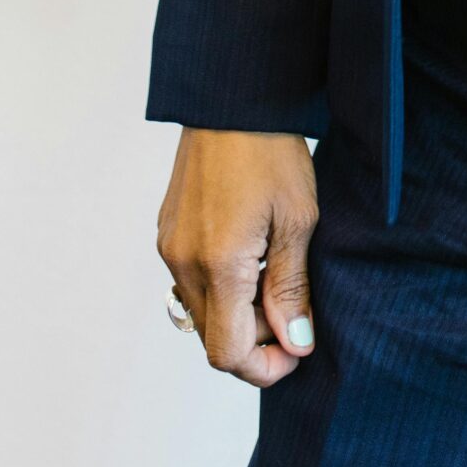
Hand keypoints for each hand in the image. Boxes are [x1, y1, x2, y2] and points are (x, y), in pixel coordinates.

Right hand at [156, 127, 319, 387]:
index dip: (265, 367)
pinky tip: (254, 255)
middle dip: (255, 341)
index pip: (227, 353)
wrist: (234, 99)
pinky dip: (222, 287)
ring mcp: (170, 246)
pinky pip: (192, 281)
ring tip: (277, 276)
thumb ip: (291, 290)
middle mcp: (182, 262)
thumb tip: (293, 344)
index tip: (297, 350)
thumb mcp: (298, 221)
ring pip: (202, 311)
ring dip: (238, 313)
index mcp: (218, 264)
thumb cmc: (271, 151)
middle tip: (294, 313)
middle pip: (213, 338)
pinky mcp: (168, 232)